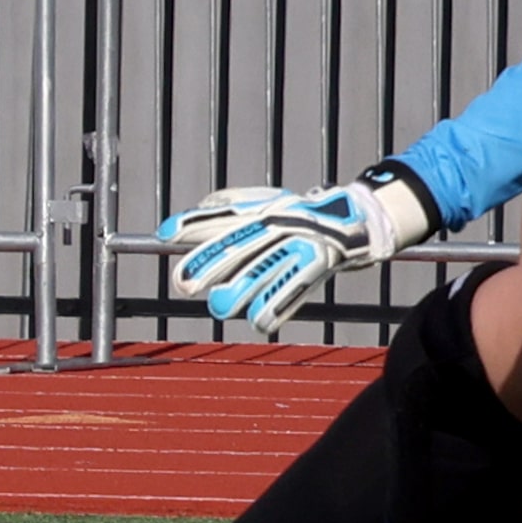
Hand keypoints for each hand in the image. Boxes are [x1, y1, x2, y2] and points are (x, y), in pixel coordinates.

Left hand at [160, 182, 403, 335]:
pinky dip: (273, 308)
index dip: (194, 223)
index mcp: (262, 209)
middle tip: (184, 284)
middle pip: (240, 245)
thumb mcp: (266, 202)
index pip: (224, 215)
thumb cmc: (301, 214)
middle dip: (210, 265)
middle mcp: (278, 225)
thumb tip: (194, 212)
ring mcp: (298, 245)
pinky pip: (291, 291)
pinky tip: (259, 320)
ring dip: (239, 292)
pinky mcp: (317, 266)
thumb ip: (229, 205)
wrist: (355, 219)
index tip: (165, 233)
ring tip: (220, 307)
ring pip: (263, 272)